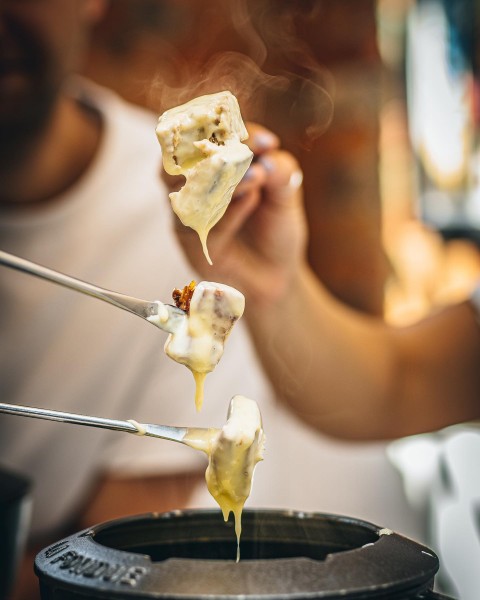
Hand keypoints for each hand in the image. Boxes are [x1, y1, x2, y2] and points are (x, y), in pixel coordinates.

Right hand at [163, 123, 307, 307]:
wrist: (276, 276)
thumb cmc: (276, 231)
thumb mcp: (286, 198)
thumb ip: (281, 172)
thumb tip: (268, 155)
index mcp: (217, 165)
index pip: (217, 138)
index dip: (240, 134)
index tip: (267, 142)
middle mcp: (197, 184)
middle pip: (187, 155)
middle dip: (218, 149)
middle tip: (250, 149)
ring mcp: (189, 211)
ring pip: (188, 185)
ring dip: (220, 175)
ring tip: (255, 176)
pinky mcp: (188, 239)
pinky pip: (199, 221)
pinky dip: (227, 209)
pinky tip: (251, 201)